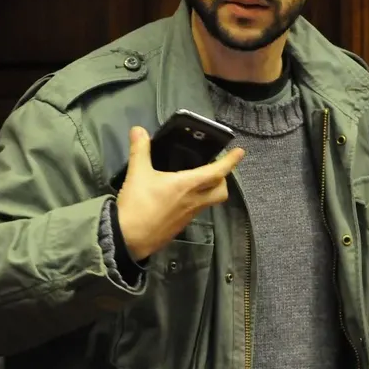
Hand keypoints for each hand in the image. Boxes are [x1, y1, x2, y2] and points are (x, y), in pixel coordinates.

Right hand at [116, 126, 244, 260]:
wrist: (128, 239)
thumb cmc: (137, 204)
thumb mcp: (137, 174)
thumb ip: (140, 150)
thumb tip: (138, 130)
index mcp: (187, 185)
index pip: (216, 172)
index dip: (230, 161)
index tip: (240, 152)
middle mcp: (193, 201)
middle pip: (221, 191)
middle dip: (223, 179)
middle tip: (215, 169)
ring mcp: (188, 216)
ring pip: (209, 201)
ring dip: (209, 190)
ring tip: (198, 179)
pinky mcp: (180, 226)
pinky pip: (195, 210)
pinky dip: (196, 200)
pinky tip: (181, 196)